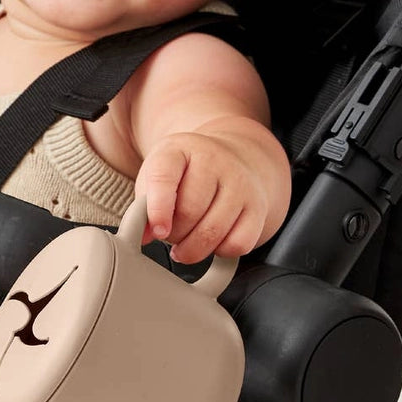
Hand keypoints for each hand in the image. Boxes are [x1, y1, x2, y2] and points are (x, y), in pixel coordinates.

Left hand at [136, 132, 272, 264]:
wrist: (230, 159)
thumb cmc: (184, 173)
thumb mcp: (156, 176)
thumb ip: (144, 205)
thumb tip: (145, 236)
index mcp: (178, 149)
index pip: (164, 177)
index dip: (158, 210)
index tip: (157, 232)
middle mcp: (214, 161)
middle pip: (190, 211)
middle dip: (174, 234)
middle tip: (170, 235)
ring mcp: (240, 182)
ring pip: (213, 231)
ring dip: (193, 249)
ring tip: (186, 243)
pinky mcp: (258, 206)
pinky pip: (239, 243)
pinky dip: (221, 252)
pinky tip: (212, 242)